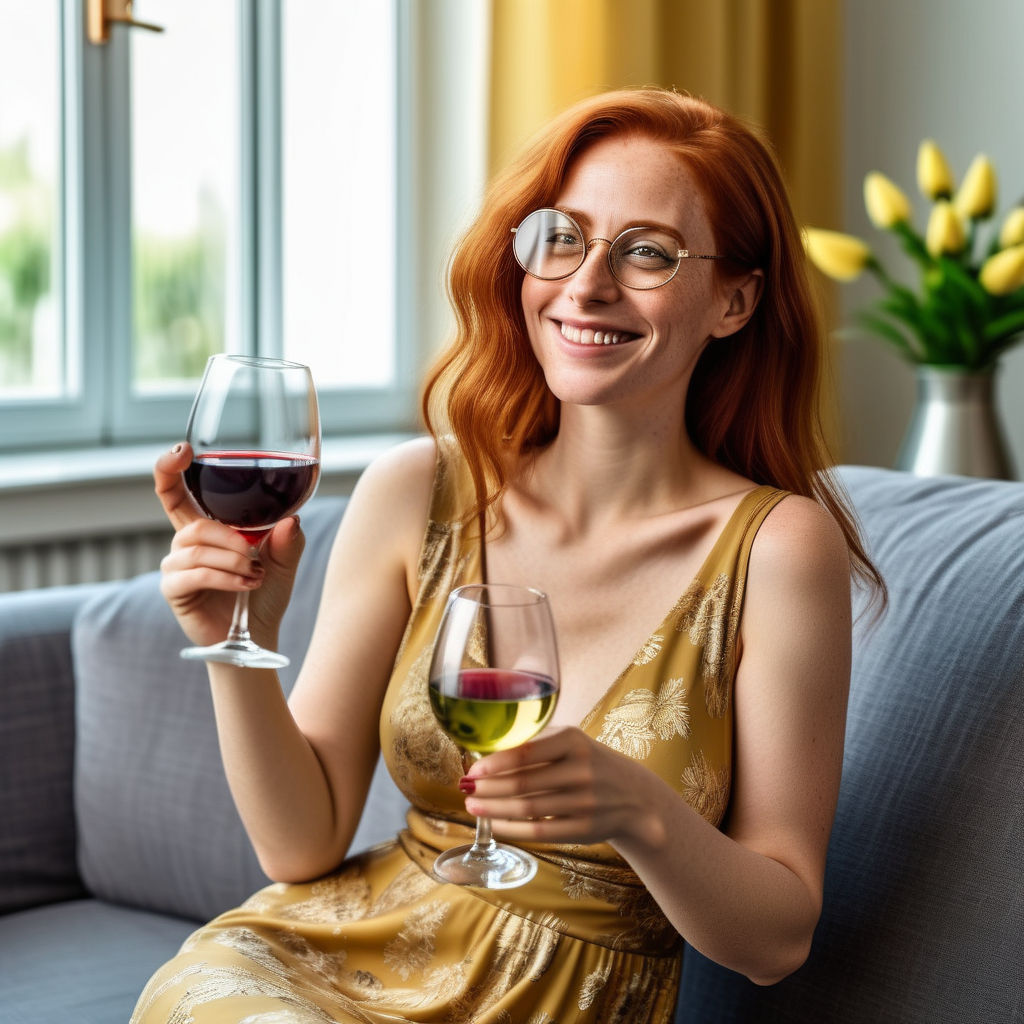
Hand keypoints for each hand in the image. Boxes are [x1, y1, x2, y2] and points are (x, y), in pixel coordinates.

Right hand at [154, 442, 305, 648]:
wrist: (257, 634)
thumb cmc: (265, 593)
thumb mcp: (285, 561)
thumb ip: (287, 539)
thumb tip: (290, 519)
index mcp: (206, 528)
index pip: (175, 492)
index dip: (170, 468)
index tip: (183, 450)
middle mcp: (185, 543)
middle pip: (192, 522)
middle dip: (227, 534)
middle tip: (256, 551)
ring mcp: (176, 567)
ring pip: (196, 548)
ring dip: (233, 559)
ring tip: (256, 574)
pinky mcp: (174, 590)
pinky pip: (195, 573)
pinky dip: (225, 576)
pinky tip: (246, 584)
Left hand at [461, 726, 663, 847]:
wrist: (636, 796)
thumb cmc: (591, 764)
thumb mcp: (572, 744)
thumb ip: (538, 746)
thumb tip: (489, 757)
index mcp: (574, 742)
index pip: (525, 753)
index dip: (494, 763)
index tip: (472, 770)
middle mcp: (580, 770)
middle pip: (523, 783)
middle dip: (488, 788)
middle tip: (465, 789)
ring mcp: (583, 802)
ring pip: (528, 808)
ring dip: (495, 809)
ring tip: (473, 807)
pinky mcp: (583, 829)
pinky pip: (540, 831)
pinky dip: (512, 829)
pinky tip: (495, 825)